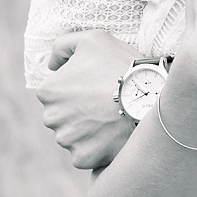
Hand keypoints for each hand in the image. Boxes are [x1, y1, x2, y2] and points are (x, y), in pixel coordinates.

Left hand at [36, 30, 136, 168]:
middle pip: (61, 116)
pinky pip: (85, 154)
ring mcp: (67, 139)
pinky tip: (112, 134)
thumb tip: (50, 64)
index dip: (77, 87)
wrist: (148, 95)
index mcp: (48, 91)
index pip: (55, 92)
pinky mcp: (82, 157)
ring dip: (87, 130)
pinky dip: (97, 147)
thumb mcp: (93, 38)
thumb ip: (63, 45)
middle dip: (78, 111)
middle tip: (104, 103)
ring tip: (110, 118)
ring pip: (73, 136)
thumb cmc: (120, 64)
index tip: (95, 86)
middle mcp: (51, 117)